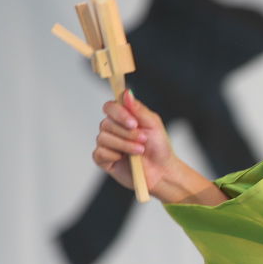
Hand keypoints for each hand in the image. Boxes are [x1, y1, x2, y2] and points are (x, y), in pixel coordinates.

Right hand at [92, 91, 224, 204]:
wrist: (162, 171)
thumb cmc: (159, 147)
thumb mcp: (153, 125)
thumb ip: (139, 109)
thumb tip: (126, 92)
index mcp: (122, 118)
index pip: (110, 107)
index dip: (119, 113)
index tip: (134, 123)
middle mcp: (112, 129)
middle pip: (106, 123)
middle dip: (127, 133)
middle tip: (143, 140)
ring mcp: (107, 144)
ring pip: (103, 138)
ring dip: (124, 145)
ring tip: (140, 151)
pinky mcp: (104, 159)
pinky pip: (100, 152)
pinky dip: (114, 155)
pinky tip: (125, 159)